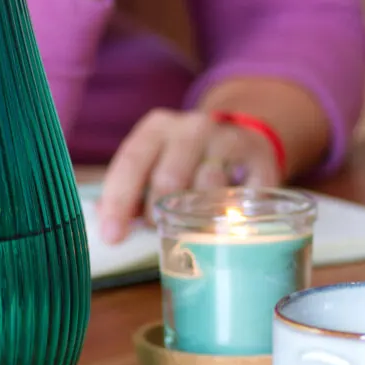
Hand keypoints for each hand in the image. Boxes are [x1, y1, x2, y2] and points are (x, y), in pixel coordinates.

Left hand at [96, 108, 279, 244]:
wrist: (242, 138)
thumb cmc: (186, 161)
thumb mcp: (153, 164)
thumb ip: (129, 192)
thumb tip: (102, 223)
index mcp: (157, 127)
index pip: (132, 162)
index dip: (119, 201)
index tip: (112, 236)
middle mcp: (192, 127)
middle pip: (168, 177)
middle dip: (158, 212)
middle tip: (160, 230)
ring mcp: (229, 140)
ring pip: (208, 186)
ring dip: (197, 215)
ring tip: (194, 222)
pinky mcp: (261, 159)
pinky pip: (243, 197)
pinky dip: (232, 215)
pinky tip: (228, 219)